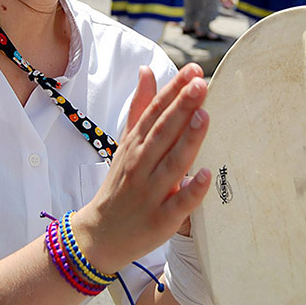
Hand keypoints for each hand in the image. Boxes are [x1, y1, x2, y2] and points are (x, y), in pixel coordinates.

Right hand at [70, 63, 211, 273]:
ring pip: (172, 163)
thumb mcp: (126, 142)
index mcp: (135, 144)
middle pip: (163, 132)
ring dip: (188, 140)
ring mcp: (151, 192)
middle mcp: (141, 165)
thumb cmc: (120, 184)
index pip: (155, 112)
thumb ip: (140, 107)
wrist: (100, 234)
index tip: (192, 70)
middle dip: (182, 107)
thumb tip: (147, 70)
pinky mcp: (161, 219)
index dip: (173, 90)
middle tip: (200, 83)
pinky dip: (191, 190)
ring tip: (204, 116)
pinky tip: (205, 175)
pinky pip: (179, 204)